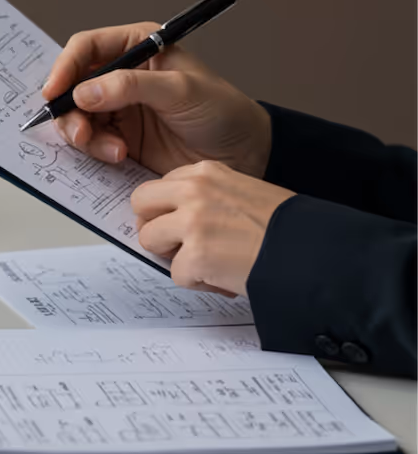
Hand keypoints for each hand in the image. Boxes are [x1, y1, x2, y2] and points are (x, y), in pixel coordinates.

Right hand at [41, 22, 271, 176]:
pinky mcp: (120, 137)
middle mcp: (122, 74)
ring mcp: (119, 107)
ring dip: (84, 135)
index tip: (55, 93)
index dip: (65, 68)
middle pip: (72, 84)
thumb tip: (86, 91)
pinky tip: (119, 155)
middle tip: (81, 132)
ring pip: (76, 116)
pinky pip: (90, 141)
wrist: (245, 155)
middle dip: (70, 110)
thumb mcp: (181, 91)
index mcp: (138, 46)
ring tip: (112, 150)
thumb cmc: (223, 112)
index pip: (86, 48)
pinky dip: (95, 150)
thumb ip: (131, 86)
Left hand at [131, 161, 294, 295]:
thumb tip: (170, 219)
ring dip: (174, 257)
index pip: (159, 186)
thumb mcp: (240, 192)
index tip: (181, 225)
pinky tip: (223, 276)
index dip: (166, 210)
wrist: (313, 251)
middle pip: (140, 204)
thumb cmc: (283, 226)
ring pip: (149, 240)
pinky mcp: (197, 255)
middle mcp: (195, 190)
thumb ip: (204, 198)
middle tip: (179, 245)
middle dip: (154, 227)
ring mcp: (193, 221)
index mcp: (206, 171)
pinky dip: (198, 282)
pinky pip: (175, 274)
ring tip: (207, 262)